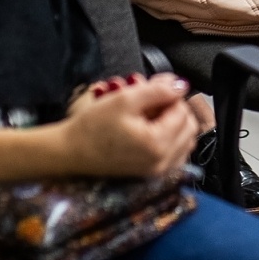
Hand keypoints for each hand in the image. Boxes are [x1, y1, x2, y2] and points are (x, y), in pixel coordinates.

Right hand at [60, 73, 198, 177]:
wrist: (70, 152)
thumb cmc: (92, 127)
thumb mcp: (125, 99)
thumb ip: (158, 90)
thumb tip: (181, 86)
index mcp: (157, 144)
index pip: (182, 111)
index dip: (170, 95)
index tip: (155, 89)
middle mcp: (162, 162)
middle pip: (189, 127)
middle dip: (174, 109)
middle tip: (153, 101)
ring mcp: (158, 170)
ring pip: (185, 140)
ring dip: (174, 123)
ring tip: (151, 114)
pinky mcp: (152, 173)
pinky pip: (176, 153)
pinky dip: (171, 138)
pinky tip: (153, 129)